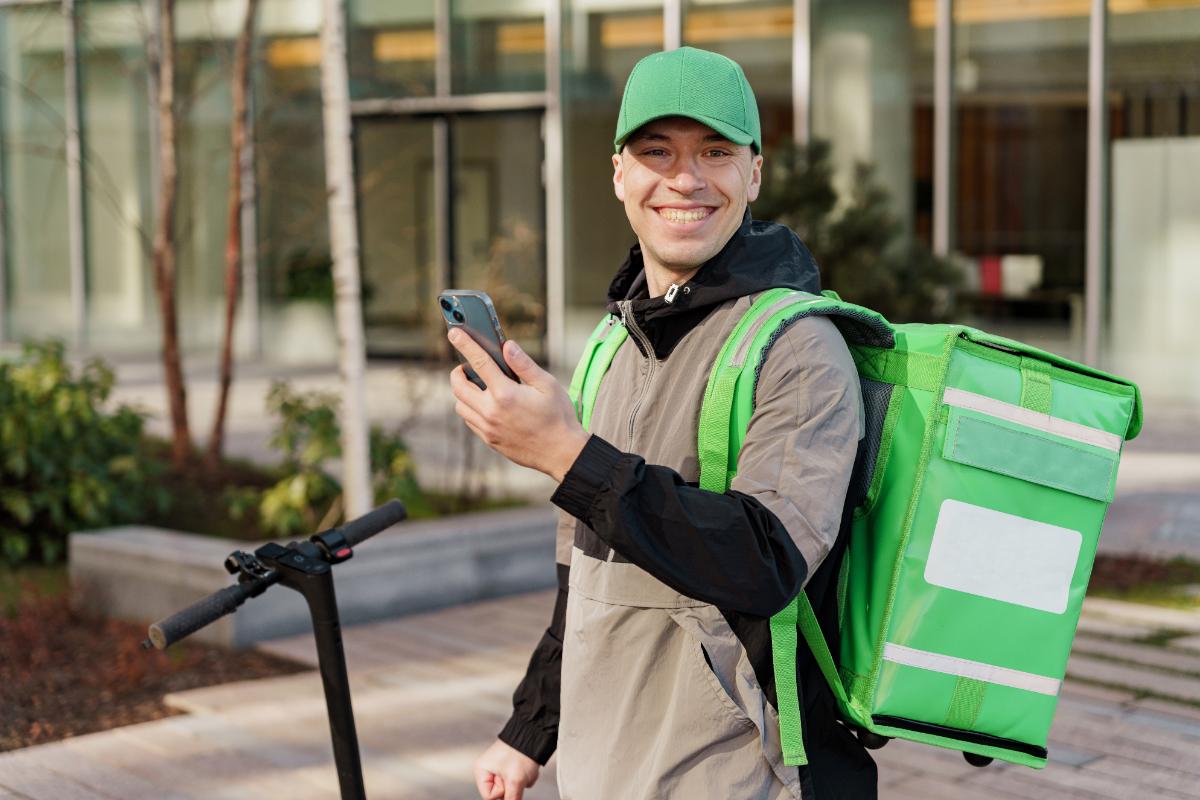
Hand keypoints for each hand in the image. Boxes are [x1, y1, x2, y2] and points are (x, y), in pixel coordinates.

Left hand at [448, 329, 589, 481]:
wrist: (561, 453)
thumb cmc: (558, 416)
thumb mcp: (547, 384)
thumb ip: (524, 364)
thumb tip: (507, 346)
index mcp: (505, 394)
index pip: (479, 362)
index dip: (465, 345)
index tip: (454, 333)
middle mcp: (491, 411)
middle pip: (459, 387)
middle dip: (458, 372)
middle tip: (467, 366)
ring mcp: (488, 428)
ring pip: (460, 406)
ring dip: (463, 393)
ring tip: (478, 386)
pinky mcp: (490, 440)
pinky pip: (469, 421)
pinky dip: (471, 409)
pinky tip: (486, 405)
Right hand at [474, 739, 540, 799]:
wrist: (534, 736)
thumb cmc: (520, 753)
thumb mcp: (515, 781)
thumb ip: (511, 799)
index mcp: (482, 771)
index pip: (489, 796)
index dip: (501, 792)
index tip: (509, 780)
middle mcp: (489, 770)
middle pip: (501, 793)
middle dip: (513, 787)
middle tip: (517, 774)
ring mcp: (501, 769)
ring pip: (511, 788)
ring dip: (521, 782)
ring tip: (523, 768)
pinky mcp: (512, 768)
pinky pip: (518, 782)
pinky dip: (525, 777)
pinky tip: (527, 767)